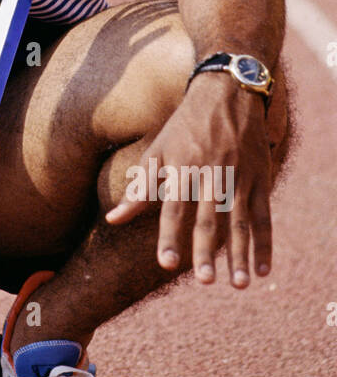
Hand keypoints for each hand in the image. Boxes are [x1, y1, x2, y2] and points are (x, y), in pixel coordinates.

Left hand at [106, 73, 272, 287]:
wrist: (228, 91)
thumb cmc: (185, 126)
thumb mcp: (158, 151)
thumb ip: (139, 189)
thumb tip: (113, 219)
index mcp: (183, 168)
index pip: (174, 208)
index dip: (170, 235)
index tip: (167, 263)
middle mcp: (212, 174)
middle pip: (209, 218)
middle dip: (207, 251)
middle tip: (206, 281)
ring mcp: (240, 177)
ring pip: (240, 222)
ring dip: (239, 255)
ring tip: (237, 285)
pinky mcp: (261, 178)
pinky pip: (264, 217)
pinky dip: (265, 244)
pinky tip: (262, 271)